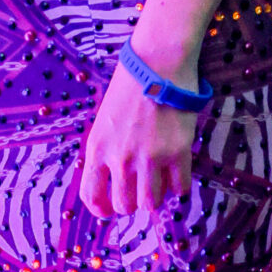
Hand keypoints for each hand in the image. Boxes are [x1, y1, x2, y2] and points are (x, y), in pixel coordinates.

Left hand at [79, 53, 199, 217]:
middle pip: (125, 205)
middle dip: (133, 203)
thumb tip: (116, 178)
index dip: (102, 210)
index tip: (111, 211)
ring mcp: (150, 156)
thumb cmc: (131, 84)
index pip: (91, 196)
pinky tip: (179, 175)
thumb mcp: (106, 118)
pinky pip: (180, 188)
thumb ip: (107, 149)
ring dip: (156, 198)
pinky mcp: (178, 151)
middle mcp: (121, 158)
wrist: (159, 61)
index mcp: (98, 148)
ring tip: (161, 184)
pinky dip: (180, 187)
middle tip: (141, 191)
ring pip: (151, 202)